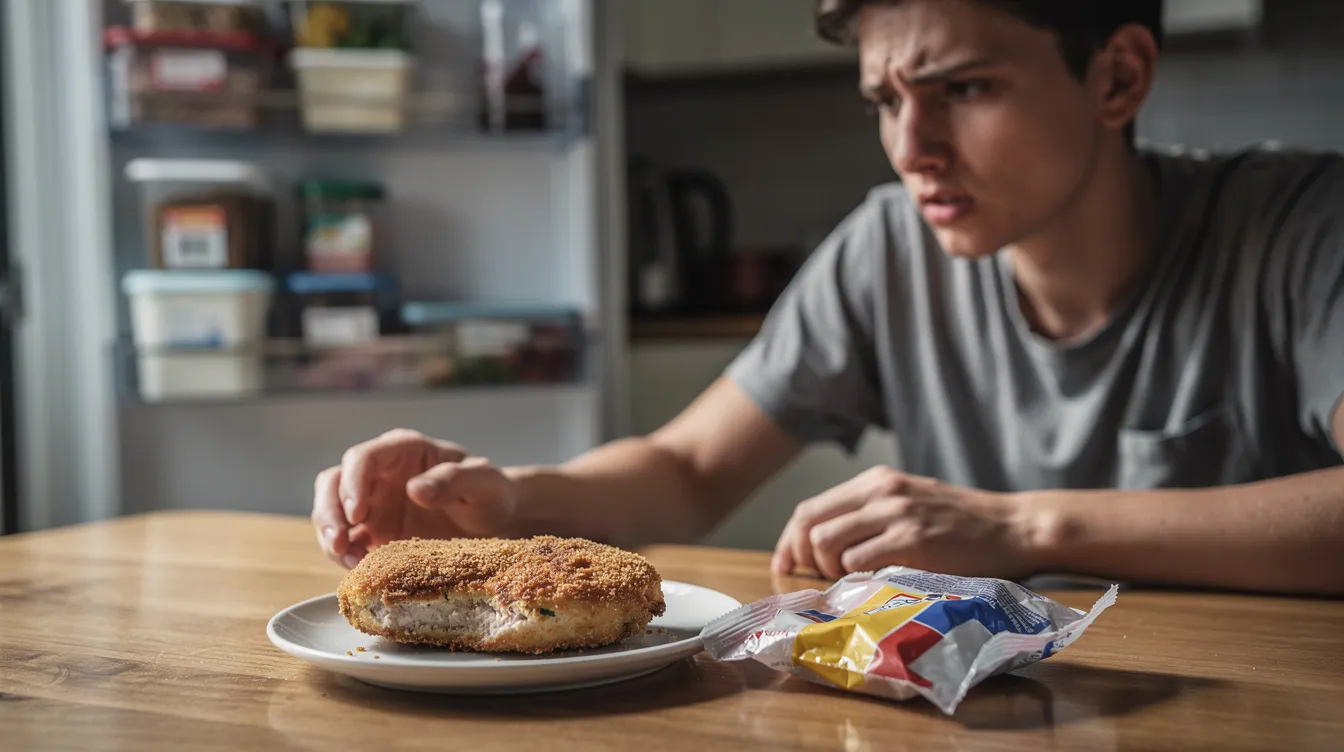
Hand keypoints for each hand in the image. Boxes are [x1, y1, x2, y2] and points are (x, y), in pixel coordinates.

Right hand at [311, 429, 518, 568]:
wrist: (495, 519)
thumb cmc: (489, 491)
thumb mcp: (483, 481)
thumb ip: (453, 479)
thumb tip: (414, 489)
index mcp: (403, 450)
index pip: (363, 458)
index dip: (353, 484)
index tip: (358, 514)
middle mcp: (380, 473)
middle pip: (334, 483)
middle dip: (329, 512)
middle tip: (339, 542)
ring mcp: (374, 503)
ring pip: (332, 511)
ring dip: (330, 535)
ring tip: (348, 560)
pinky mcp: (374, 531)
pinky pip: (347, 540)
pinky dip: (344, 554)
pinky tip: (357, 569)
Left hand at [771, 467, 1039, 580]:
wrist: (1016, 527)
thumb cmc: (964, 524)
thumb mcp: (910, 504)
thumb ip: (871, 517)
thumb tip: (822, 548)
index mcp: (875, 481)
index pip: (809, 508)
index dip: (789, 541)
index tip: (785, 566)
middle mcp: (880, 491)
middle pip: (808, 524)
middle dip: (801, 558)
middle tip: (815, 580)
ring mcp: (896, 513)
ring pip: (826, 543)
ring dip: (828, 571)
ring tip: (851, 583)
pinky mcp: (912, 539)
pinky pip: (857, 561)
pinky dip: (854, 578)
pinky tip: (874, 584)